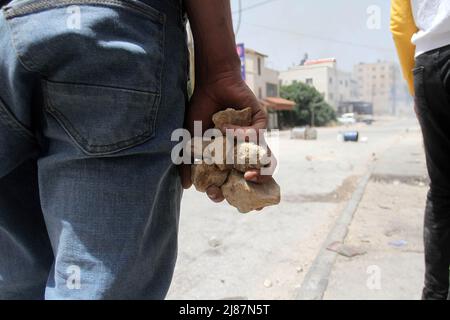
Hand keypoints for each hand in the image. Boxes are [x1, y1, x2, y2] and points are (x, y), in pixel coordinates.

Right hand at [180, 70, 275, 203]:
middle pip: (252, 175)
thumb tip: (187, 187)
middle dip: (252, 189)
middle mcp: (243, 149)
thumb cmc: (200, 109)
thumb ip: (188, 162)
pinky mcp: (259, 122)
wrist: (211, 83)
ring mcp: (252, 137)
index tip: (218, 197)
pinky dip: (242, 135)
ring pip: (263, 160)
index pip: (230, 179)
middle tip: (246, 198)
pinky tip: (225, 129)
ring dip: (259, 171)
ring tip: (249, 176)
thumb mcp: (190, 140)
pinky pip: (257, 135)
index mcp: (228, 156)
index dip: (226, 191)